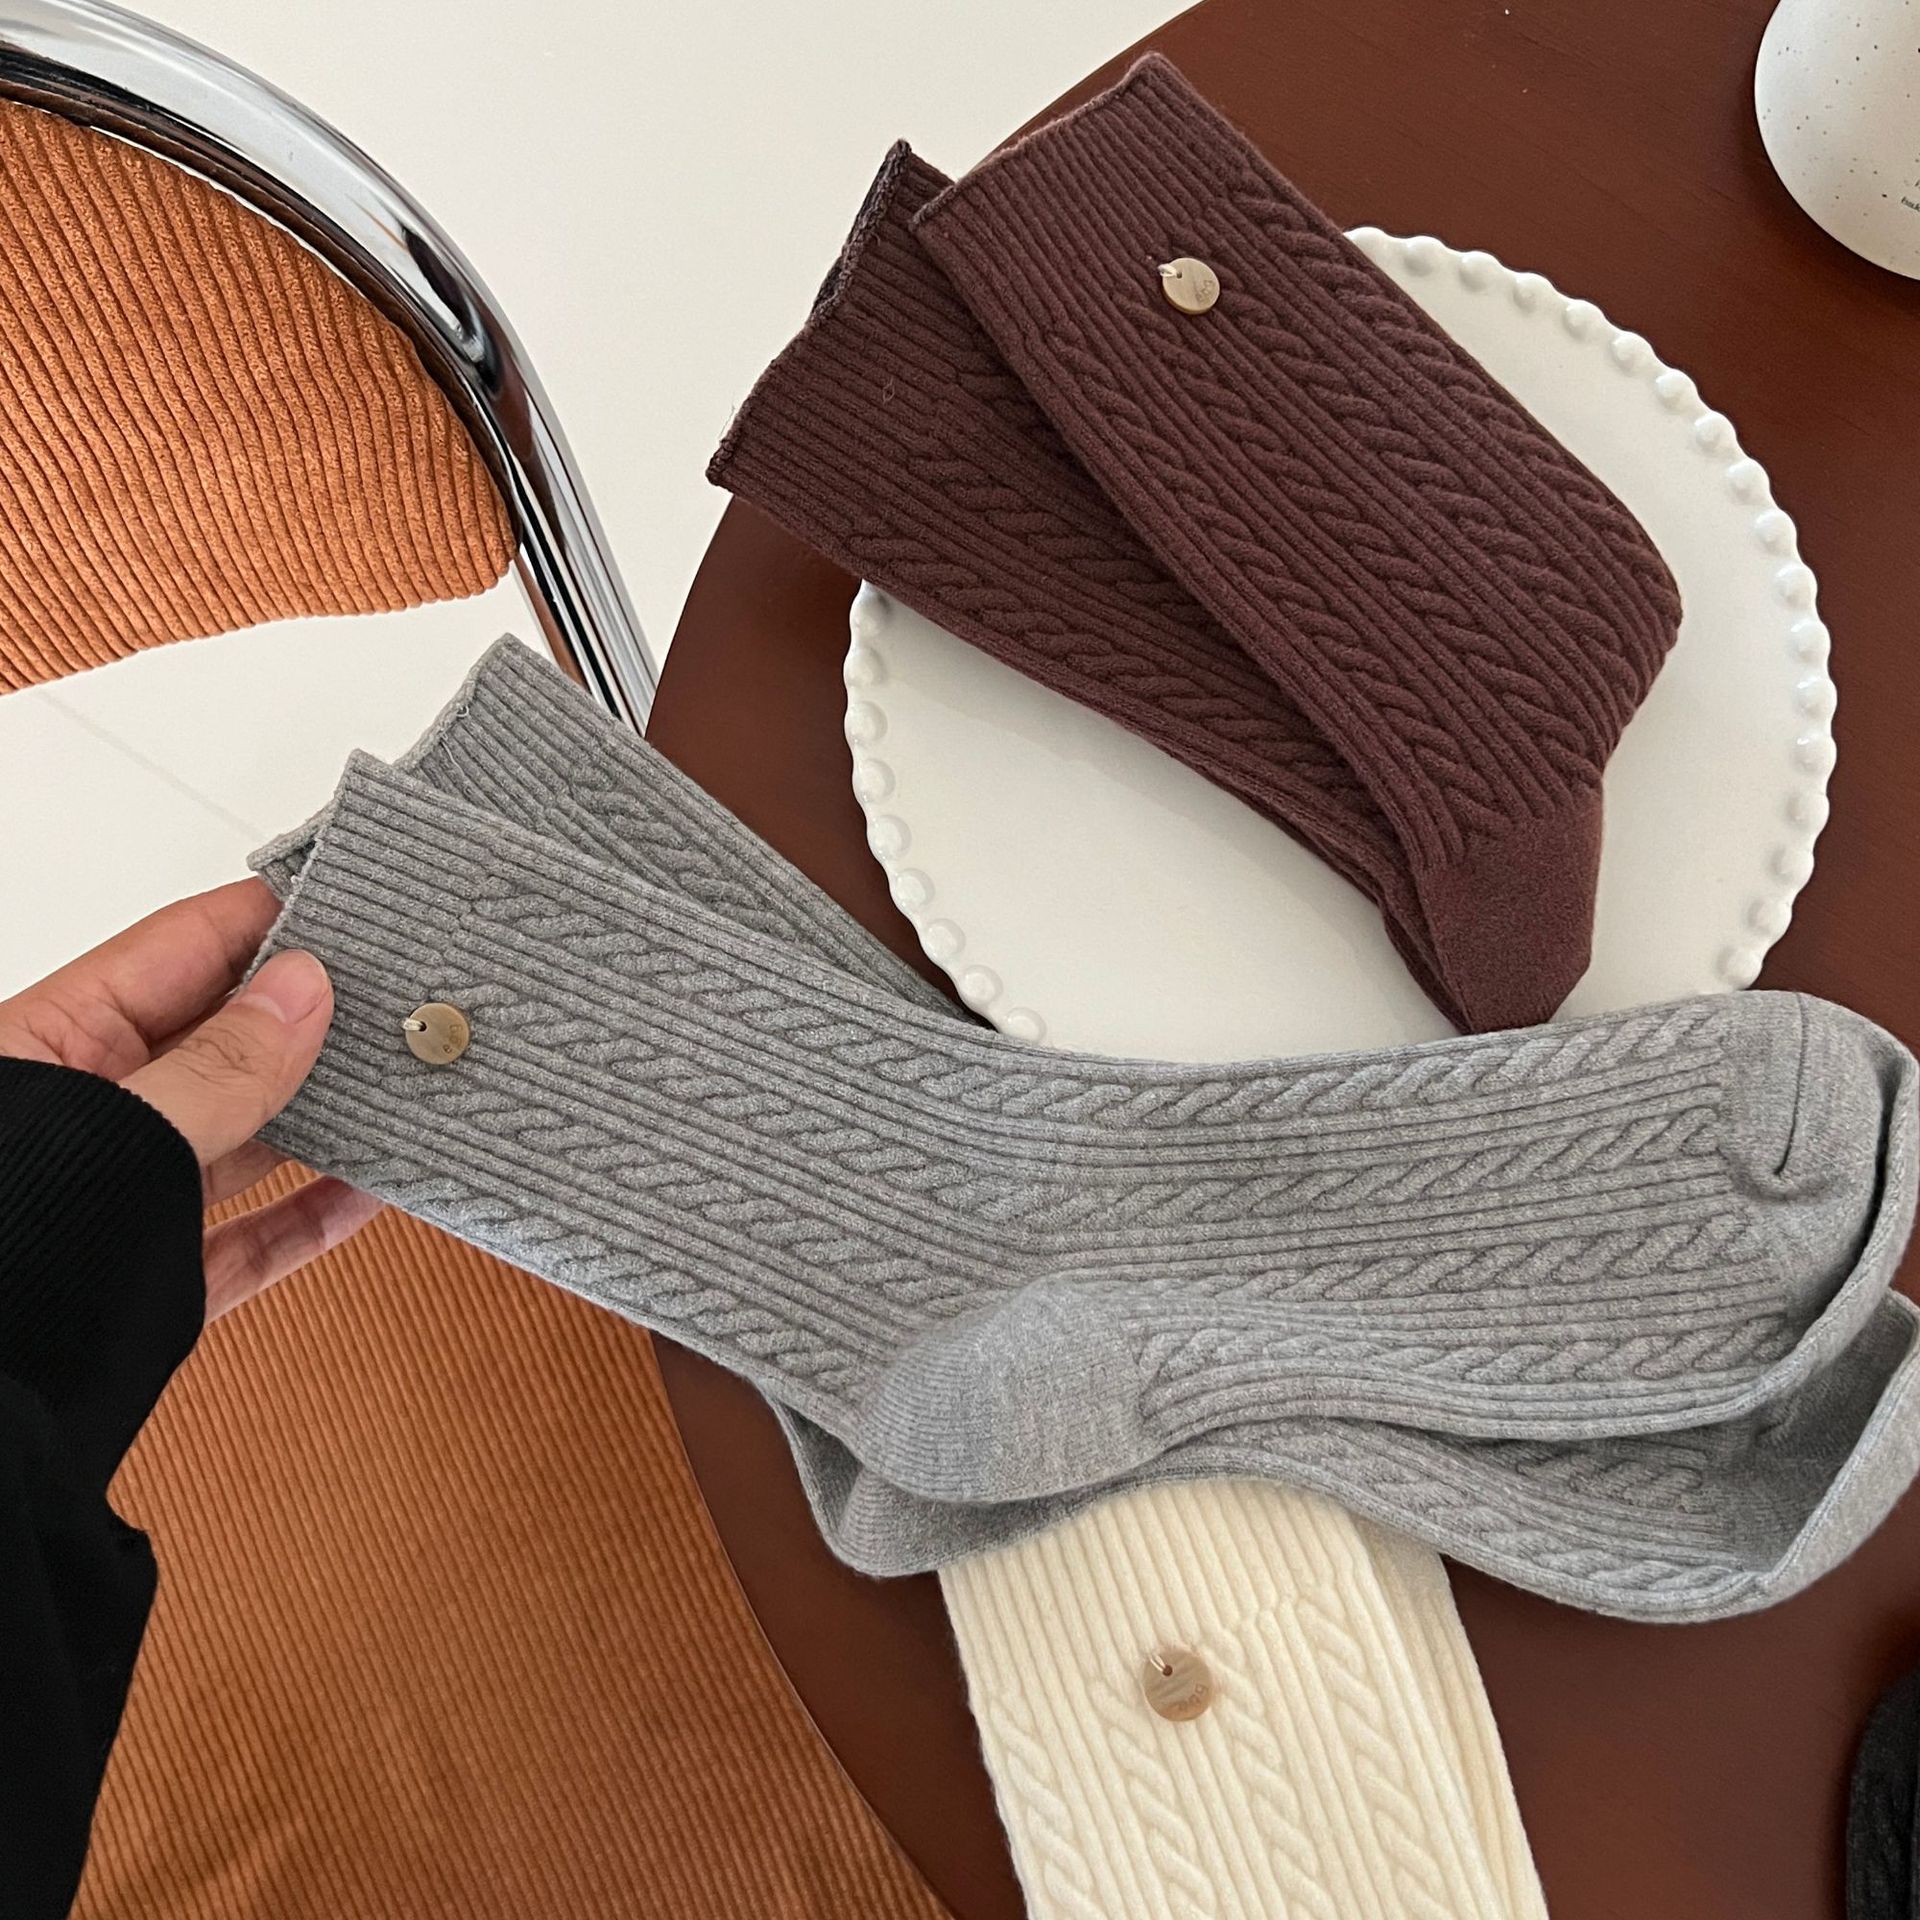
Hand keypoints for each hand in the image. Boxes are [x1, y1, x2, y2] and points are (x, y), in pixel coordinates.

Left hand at [0, 879, 379, 1318]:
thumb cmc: (1, 1254)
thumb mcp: (116, 1137)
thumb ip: (217, 1068)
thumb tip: (301, 990)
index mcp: (49, 1046)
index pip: (180, 950)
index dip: (267, 923)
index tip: (355, 909)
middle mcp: (93, 1115)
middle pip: (224, 1042)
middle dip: (315, 1020)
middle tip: (406, 999)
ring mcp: (126, 1197)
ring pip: (247, 1137)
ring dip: (329, 1116)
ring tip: (407, 1084)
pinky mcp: (155, 1277)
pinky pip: (251, 1235)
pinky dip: (315, 1213)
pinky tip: (371, 1189)